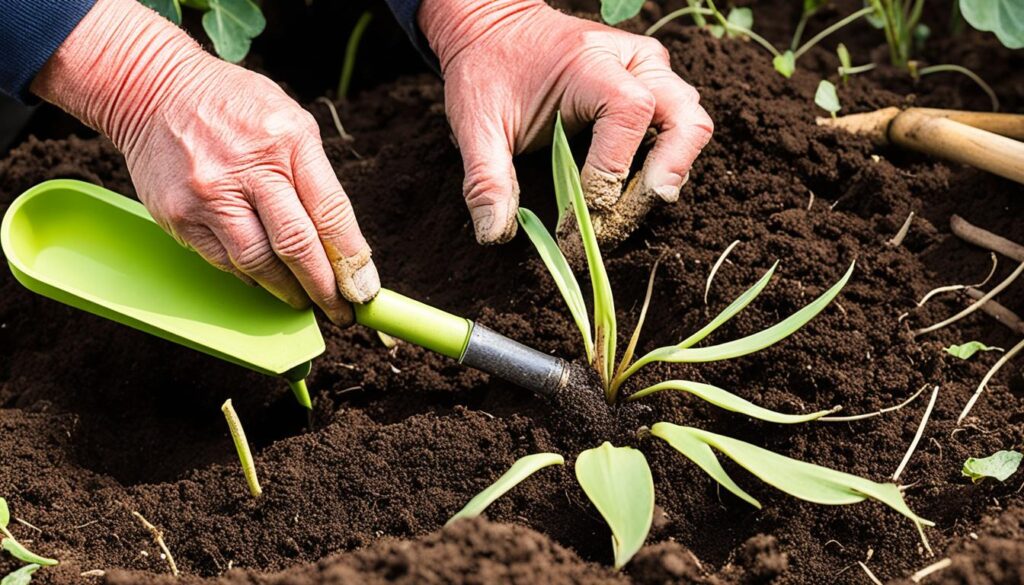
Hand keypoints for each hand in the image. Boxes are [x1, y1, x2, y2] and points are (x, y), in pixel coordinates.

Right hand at [31, 0, 376, 324]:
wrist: (151, 89)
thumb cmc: (233, 107)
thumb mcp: (290, 121)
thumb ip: (316, 178)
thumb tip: (342, 245)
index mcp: (289, 141)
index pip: (331, 213)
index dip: (351, 260)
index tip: (363, 291)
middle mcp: (249, 168)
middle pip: (296, 245)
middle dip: (324, 289)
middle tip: (340, 312)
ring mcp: (209, 194)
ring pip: (257, 263)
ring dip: (286, 291)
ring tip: (302, 300)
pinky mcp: (178, 214)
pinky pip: (222, 261)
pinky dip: (248, 276)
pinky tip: (263, 278)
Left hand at [420, 0, 712, 244]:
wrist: (495, 29)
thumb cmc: (488, 71)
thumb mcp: (476, 125)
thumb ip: (486, 180)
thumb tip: (494, 234)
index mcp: (592, 62)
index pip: (629, 115)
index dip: (612, 171)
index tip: (578, 217)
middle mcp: (634, 62)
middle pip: (686, 121)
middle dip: (662, 179)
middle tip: (621, 221)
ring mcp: (650, 72)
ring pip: (691, 126)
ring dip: (666, 176)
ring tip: (622, 211)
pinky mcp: (653, 87)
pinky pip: (677, 129)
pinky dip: (660, 167)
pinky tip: (624, 194)